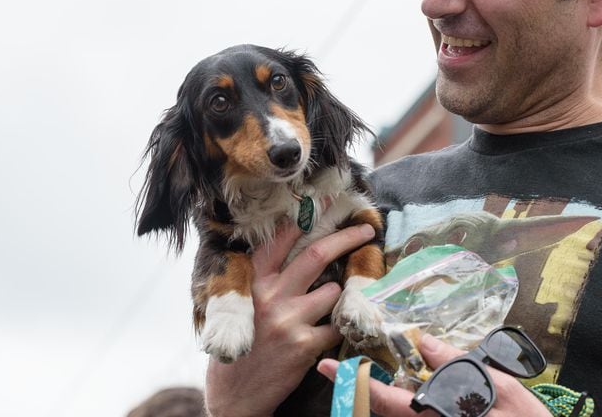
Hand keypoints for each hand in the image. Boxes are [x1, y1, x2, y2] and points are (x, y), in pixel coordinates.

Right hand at [205, 222, 377, 416]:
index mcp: (252, 284)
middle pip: (316, 255)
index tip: (324, 204)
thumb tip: (298, 251)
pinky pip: (336, 325)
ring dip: (336, 297)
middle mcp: (269, 297)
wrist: (235, 397)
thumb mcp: (240, 308)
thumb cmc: (240, 347)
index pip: (279, 242)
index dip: (304, 221)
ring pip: (332, 292)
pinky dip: (338, 327)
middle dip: (345, 238)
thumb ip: (265, 282)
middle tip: (366, 230)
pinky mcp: (304, 345)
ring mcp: (288, 320)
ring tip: (323, 311)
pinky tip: (327, 333)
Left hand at [317, 333, 551, 416]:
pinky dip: (406, 404)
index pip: (387, 400)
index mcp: (440, 414)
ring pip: (401, 416)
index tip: (326, 366)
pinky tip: (413, 389)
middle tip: (340, 369)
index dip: (354, 383)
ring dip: (385, 399)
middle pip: (387, 413)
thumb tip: (427, 342)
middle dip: (363, 391)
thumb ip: (460, 365)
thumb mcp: (503, 388)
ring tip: (372, 377)